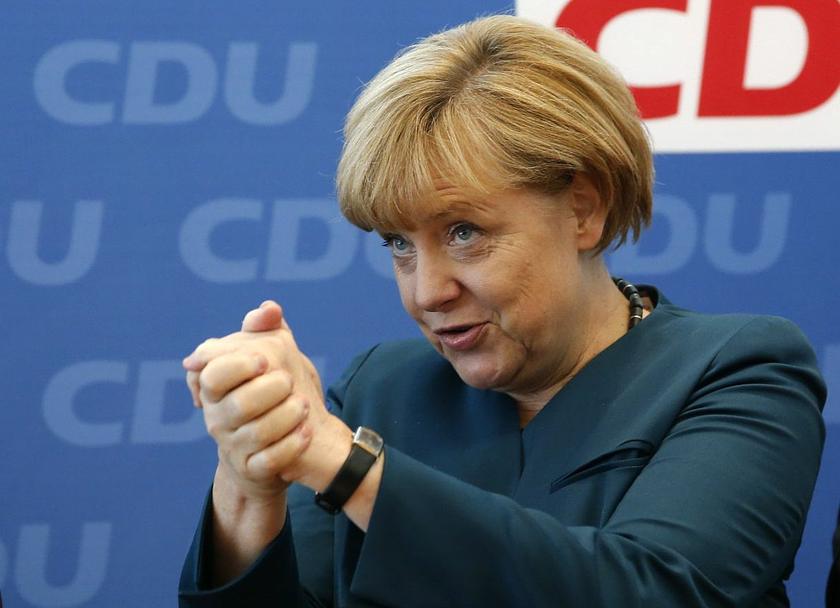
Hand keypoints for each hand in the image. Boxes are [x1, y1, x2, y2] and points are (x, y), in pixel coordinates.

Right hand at [183, 301, 351, 496]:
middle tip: (289, 381)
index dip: (237, 365)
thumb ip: (266, 329)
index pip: (212, 375)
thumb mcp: (268, 355)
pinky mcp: (253, 469)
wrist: (273, 441)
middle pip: (238, 405)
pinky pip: (269, 461)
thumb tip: (270, 309)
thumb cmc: (267, 390)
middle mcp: (217, 419)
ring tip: (304, 405)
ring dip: (286, 416)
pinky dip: (291, 445)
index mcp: (216, 388)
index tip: (264, 359)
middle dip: (269, 390)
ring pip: (256, 434)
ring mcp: (233, 446)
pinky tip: (306, 431)